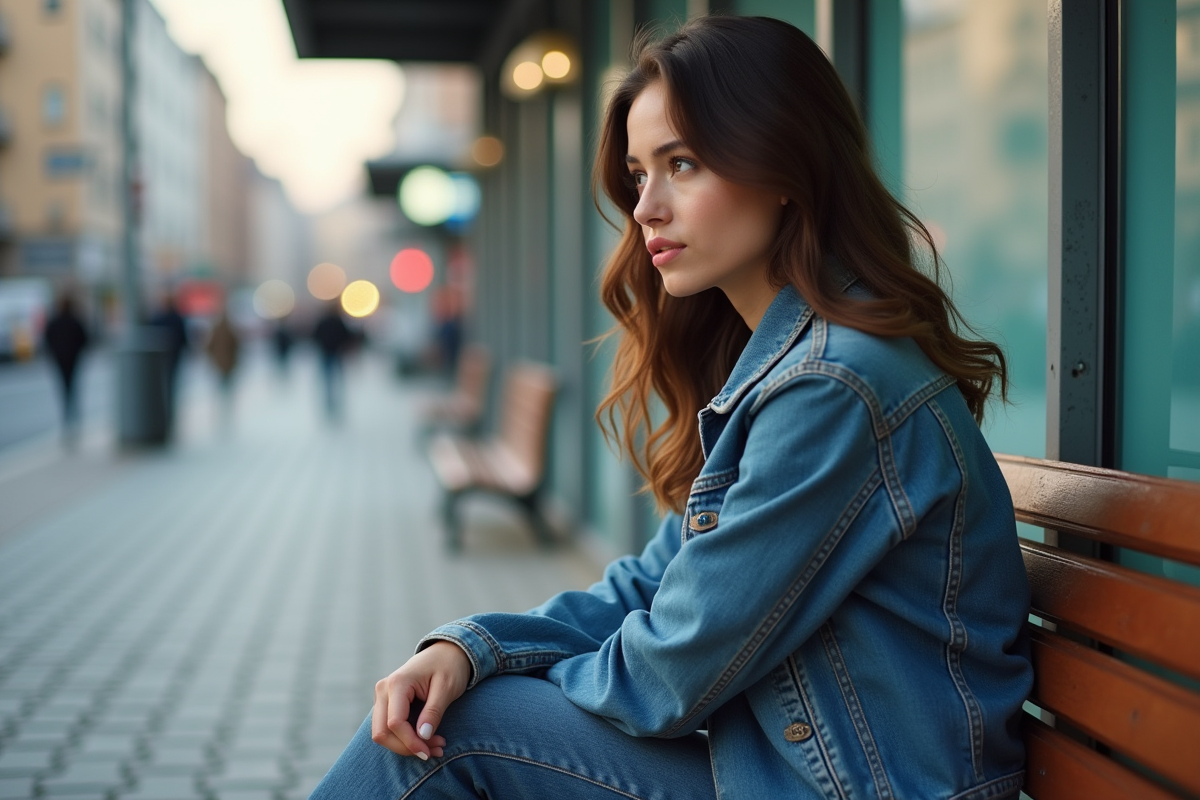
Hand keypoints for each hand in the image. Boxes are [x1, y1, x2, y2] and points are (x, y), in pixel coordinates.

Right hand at [371, 641, 470, 758]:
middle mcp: (383, 689)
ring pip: (382, 733)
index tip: (430, 752)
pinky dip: (405, 738)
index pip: (395, 723)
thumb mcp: (447, 687)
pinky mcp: (387, 703)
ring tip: (435, 747)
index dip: (410, 742)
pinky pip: (388, 728)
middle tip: (435, 751)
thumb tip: (422, 737)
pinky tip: (426, 740)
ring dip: (406, 745)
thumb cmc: (449, 666)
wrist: (447, 651)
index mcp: (397, 683)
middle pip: (382, 732)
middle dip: (406, 747)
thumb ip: (433, 711)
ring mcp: (382, 696)